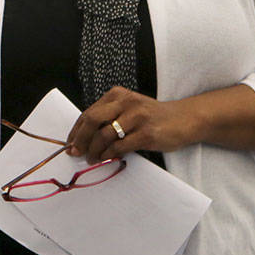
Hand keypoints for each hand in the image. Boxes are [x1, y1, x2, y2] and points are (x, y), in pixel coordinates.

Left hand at [66, 86, 198, 163]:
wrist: (183, 119)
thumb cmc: (152, 117)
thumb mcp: (128, 109)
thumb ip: (109, 118)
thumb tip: (84, 138)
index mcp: (117, 95)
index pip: (88, 112)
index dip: (76, 130)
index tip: (70, 144)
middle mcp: (125, 102)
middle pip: (92, 120)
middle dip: (80, 139)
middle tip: (76, 153)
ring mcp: (136, 117)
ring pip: (104, 135)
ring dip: (94, 151)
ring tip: (92, 159)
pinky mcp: (146, 133)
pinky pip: (120, 146)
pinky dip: (110, 155)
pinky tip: (107, 159)